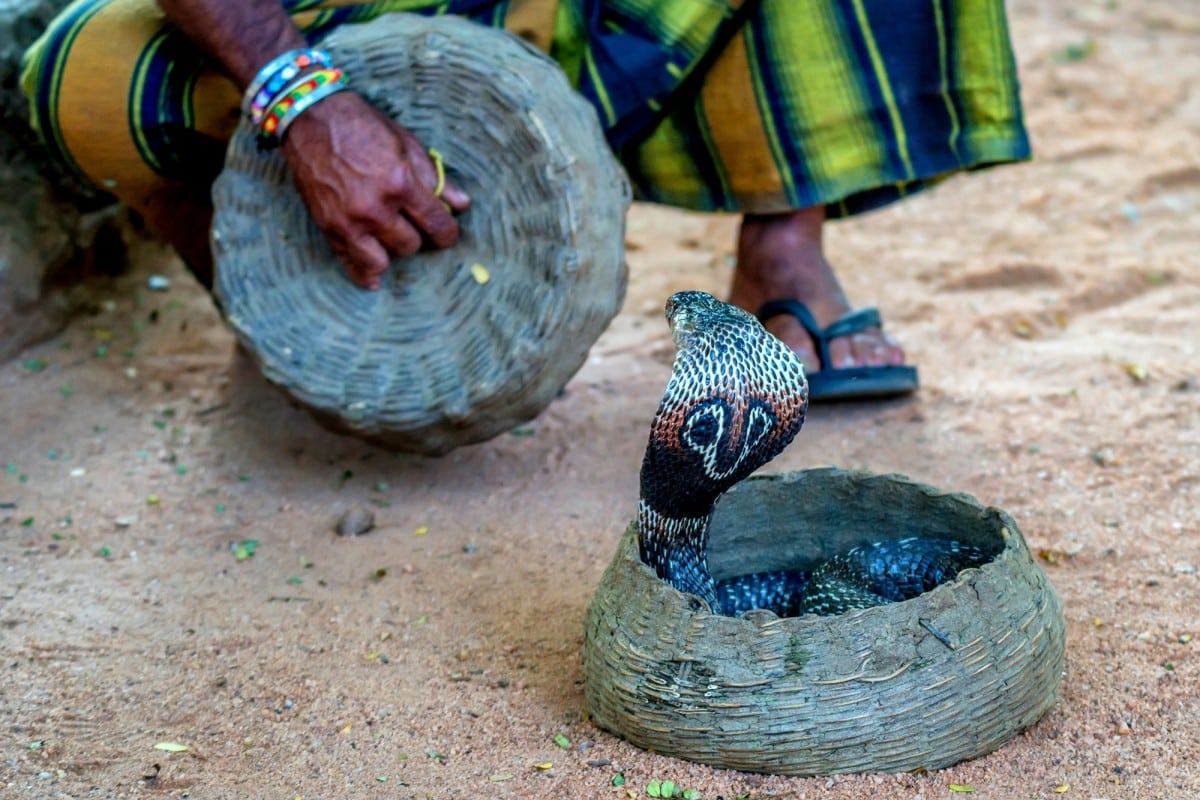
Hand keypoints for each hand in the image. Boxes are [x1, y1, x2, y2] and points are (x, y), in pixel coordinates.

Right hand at [281, 91, 470, 289]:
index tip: (446, 234)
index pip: (436, 224)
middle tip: (411, 224)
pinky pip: (350, 263)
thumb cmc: (363, 126)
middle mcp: (375, 207)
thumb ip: (434, 178)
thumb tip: (462, 204)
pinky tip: (374, 279)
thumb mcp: (406, 143)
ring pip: (382, 260)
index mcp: (400, 183)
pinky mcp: (328, 227)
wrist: (312, 118)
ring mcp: (349, 220)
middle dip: (416, 235)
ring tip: (390, 238)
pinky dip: (364, 274)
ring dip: (391, 252)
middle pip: (410, 245)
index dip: (446, 233)